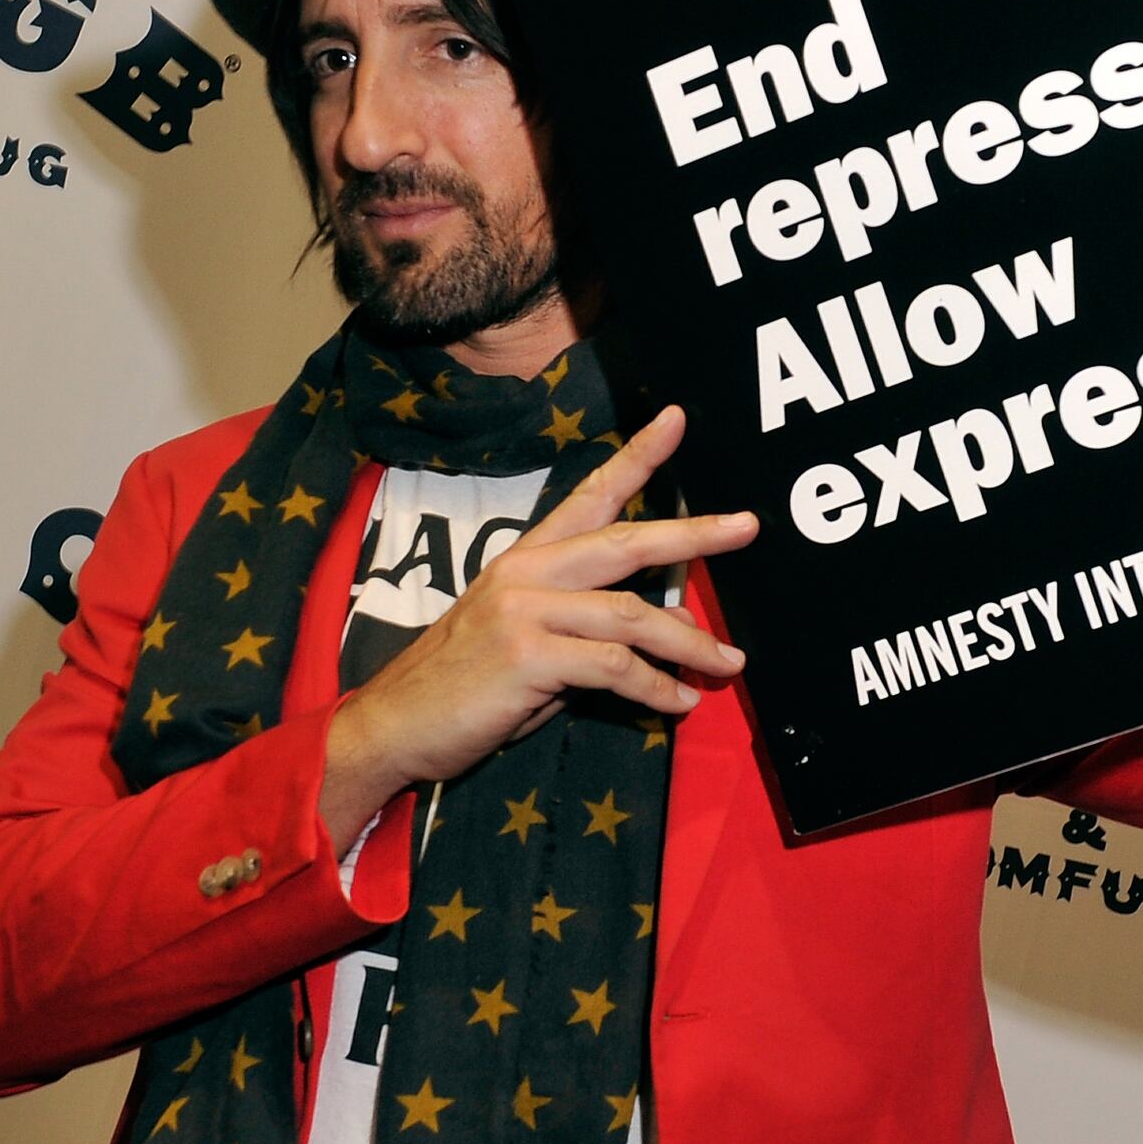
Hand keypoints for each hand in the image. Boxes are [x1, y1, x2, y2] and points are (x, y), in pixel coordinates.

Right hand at [317, 405, 756, 850]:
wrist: (394, 724)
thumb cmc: (466, 685)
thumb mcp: (532, 642)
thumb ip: (592, 626)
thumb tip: (671, 624)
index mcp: (528, 558)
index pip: (590, 495)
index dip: (636, 455)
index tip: (677, 419)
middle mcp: (527, 572)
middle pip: (626, 541)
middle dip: (694, 534)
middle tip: (747, 526)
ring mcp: (525, 611)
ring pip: (632, 613)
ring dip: (690, 643)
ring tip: (727, 664)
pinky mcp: (527, 656)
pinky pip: (614, 667)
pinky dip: (655, 687)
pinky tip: (677, 702)